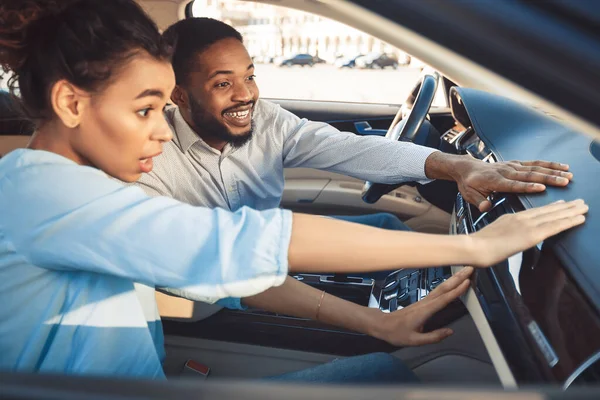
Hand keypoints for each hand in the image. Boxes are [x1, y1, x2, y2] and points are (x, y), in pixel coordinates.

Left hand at [372, 267, 472, 345]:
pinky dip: (447, 285)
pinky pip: (437, 291)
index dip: (456, 291)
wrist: (382, 325)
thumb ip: (433, 337)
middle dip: (457, 278)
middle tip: (470, 269)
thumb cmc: (396, 333)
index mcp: (424, 311)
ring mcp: (423, 301)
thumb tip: (450, 331)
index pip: (443, 300)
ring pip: (441, 288)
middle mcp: (425, 303)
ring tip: (464, 272)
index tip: (466, 282)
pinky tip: (452, 283)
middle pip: (444, 288)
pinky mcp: (423, 302)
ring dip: (453, 279)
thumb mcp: (415, 340)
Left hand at [453, 158, 572, 211]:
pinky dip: (548, 164)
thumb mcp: (469, 195)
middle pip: (529, 175)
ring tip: (568, 174)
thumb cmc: (469, 183)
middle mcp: (506, 171)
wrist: (466, 168)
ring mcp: (511, 166)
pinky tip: (560, 166)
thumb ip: (478, 201)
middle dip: (548, 178)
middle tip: (564, 182)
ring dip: (552, 171)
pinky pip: (533, 163)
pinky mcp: (515, 164)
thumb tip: (486, 207)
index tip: (542, 188)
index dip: (527, 186)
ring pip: (535, 168)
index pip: (513, 184)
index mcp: (495, 181)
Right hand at [470, 199, 587, 266]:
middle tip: (579, 202)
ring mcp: (527, 225)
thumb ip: (501, 236)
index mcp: (510, 218)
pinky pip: (555, 226)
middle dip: (565, 206)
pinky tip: (580, 218)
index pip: (534, 211)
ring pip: (555, 215)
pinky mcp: (532, 234)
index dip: (550, 207)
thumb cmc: (476, 246)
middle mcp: (521, 218)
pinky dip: (569, 220)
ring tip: (584, 206)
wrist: (473, 247)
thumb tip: (504, 240)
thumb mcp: (489, 236)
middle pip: (547, 211)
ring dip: (572, 210)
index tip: (561, 204)